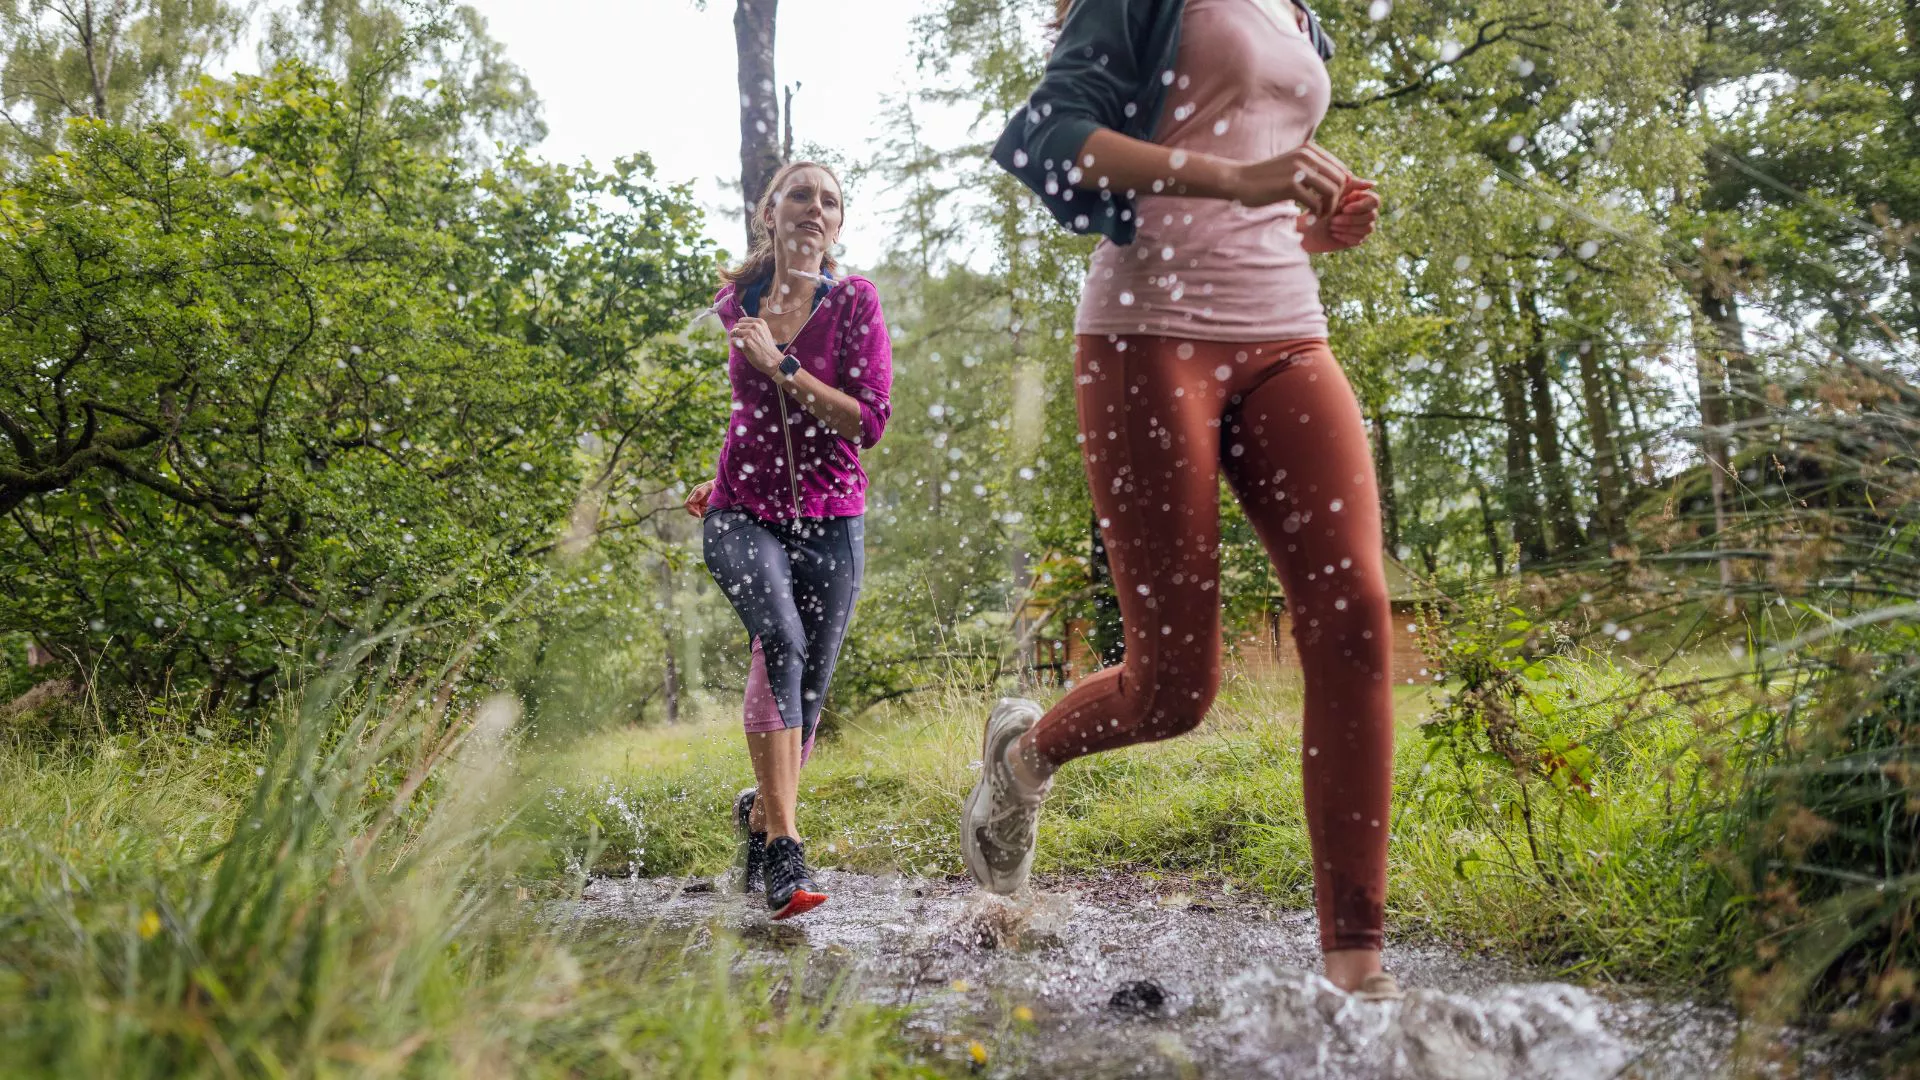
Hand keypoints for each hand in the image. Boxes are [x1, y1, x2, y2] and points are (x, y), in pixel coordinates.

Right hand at [684, 480, 714, 517]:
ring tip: (712, 508)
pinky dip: (707, 513)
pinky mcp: (706, 507)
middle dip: (699, 513)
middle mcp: (696, 498)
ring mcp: (701, 503)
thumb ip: (700, 492)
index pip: (687, 504)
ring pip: (698, 513)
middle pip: (691, 510)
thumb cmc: (716, 484)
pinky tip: (713, 509)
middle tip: (707, 512)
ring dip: (704, 513)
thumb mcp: (709, 486)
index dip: (691, 511)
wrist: (725, 486)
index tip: (699, 515)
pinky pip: (704, 514)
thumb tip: (691, 501)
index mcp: (694, 493)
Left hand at [728, 316, 783, 375]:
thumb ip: (753, 328)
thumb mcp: (763, 333)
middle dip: (738, 335)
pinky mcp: (746, 342)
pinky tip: (744, 350)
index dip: (741, 329)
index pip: (741, 320)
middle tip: (746, 343)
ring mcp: (750, 333)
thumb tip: (736, 328)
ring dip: (736, 341)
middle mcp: (755, 325)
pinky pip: (732, 341)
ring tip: (745, 347)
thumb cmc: (767, 349)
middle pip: (736, 326)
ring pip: (733, 333)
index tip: (748, 337)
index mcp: (760, 322)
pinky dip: (735, 347)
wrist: (774, 361)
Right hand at [1230, 141, 1351, 213]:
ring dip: (1329, 209)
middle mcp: (1307, 156)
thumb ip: (1313, 169)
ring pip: (1332, 192)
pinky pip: (1316, 204)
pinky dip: (1316, 215)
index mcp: (1310, 150)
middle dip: (1337, 200)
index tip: (1329, 202)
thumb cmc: (1266, 178)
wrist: (1239, 180)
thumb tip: (1341, 181)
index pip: (1341, 170)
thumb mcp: (1292, 166)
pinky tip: (1309, 219)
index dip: (1341, 190)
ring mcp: (1299, 170)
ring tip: (1318, 216)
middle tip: (1325, 212)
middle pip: (1340, 181)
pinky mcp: (1291, 185)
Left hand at [1300, 177, 1381, 252]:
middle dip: (1351, 219)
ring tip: (1331, 225)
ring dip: (1347, 227)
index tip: (1344, 208)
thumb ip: (1352, 185)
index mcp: (1362, 198)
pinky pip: (1360, 239)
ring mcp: (1363, 226)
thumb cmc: (1319, 206)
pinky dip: (1345, 236)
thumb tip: (1373, 184)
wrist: (1306, 227)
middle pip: (1372, 216)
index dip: (1361, 206)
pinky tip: (1333, 233)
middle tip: (1333, 220)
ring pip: (1367, 228)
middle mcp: (1366, 211)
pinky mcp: (1357, 239)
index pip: (1375, 201)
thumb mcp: (1334, 192)